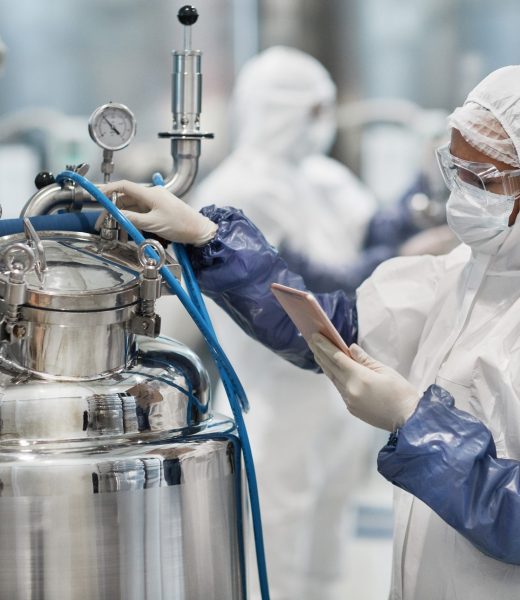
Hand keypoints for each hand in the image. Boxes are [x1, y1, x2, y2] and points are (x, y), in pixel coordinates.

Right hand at [96, 180, 217, 245]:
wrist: (199, 230)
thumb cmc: (181, 225)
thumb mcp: (154, 224)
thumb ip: (133, 219)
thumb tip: (116, 215)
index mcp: (150, 194)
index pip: (124, 186)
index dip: (108, 189)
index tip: (96, 196)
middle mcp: (151, 195)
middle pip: (125, 199)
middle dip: (111, 210)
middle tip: (101, 224)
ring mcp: (155, 202)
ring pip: (131, 207)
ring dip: (121, 217)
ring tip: (113, 230)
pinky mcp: (158, 210)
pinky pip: (140, 213)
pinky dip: (131, 220)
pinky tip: (127, 230)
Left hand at [308, 334, 419, 430]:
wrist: (408, 420)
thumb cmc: (401, 393)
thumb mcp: (385, 371)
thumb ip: (365, 360)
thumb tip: (349, 348)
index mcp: (359, 378)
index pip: (337, 358)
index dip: (325, 346)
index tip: (315, 336)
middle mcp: (350, 390)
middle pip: (331, 368)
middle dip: (320, 353)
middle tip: (311, 340)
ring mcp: (349, 401)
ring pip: (334, 379)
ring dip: (325, 365)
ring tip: (317, 353)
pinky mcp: (352, 408)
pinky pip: (340, 389)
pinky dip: (335, 377)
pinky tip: (332, 370)